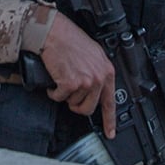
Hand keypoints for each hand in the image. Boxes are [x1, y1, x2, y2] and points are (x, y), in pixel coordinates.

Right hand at [37, 15, 116, 138]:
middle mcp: (98, 77)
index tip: (110, 132)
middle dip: (77, 105)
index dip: (110, 120)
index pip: (110, 101)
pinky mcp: (70, 84)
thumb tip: (95, 88)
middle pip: (89, 108)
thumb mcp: (93, 54)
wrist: (54, 32)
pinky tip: (55, 79)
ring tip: (62, 78)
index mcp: (106, 71)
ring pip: (72, 103)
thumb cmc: (70, 39)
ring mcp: (85, 82)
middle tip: (71, 95)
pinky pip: (59, 98)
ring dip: (64, 94)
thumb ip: (97, 72)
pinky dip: (53, 91)